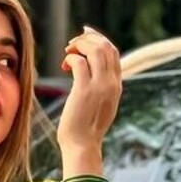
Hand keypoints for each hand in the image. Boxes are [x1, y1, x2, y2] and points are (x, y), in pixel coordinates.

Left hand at [58, 26, 121, 159]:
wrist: (82, 146)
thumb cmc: (85, 128)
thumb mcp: (100, 104)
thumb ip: (100, 87)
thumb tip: (88, 72)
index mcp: (116, 85)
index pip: (113, 52)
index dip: (99, 39)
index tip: (85, 35)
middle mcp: (111, 83)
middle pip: (106, 46)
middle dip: (88, 38)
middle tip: (71, 44)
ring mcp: (99, 86)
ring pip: (95, 50)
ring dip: (80, 45)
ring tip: (68, 51)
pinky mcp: (84, 90)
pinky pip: (79, 63)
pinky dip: (71, 58)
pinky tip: (64, 66)